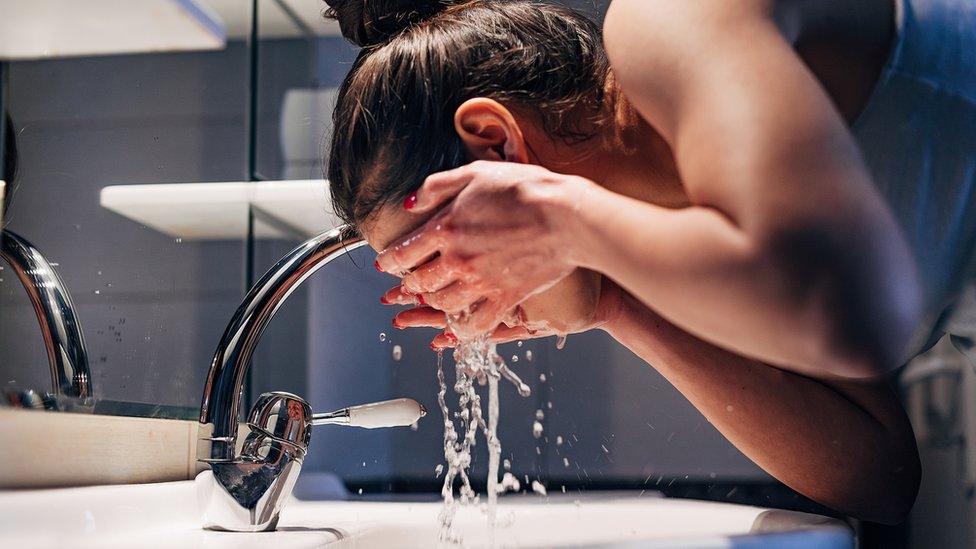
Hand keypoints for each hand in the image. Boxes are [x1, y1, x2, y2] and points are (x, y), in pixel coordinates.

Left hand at [375, 161, 592, 337]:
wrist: (567, 215)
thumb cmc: (524, 188)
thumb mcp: (475, 173)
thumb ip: (437, 187)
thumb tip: (409, 203)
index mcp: (445, 228)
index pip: (402, 253)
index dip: (388, 262)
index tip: (385, 265)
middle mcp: (457, 260)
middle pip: (419, 282)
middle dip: (407, 285)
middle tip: (404, 285)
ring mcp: (481, 283)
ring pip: (442, 304)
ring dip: (431, 304)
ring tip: (428, 301)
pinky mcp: (505, 298)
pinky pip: (475, 324)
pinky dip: (459, 330)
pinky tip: (453, 331)